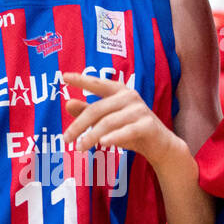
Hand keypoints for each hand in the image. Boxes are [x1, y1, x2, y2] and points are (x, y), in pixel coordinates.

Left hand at [61, 72, 180, 168]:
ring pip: (108, 122)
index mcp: (118, 90)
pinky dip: (114, 137)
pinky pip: (127, 131)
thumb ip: (88, 111)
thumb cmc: (129, 129)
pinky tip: (103, 143)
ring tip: (79, 147)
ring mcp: (140, 110)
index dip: (81, 80)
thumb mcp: (107, 119)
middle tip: (66, 139)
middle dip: (79, 125)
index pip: (97, 83)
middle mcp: (129, 96)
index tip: (63, 76)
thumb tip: (68, 103)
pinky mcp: (148, 125)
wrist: (160, 145)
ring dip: (91, 136)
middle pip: (97, 109)